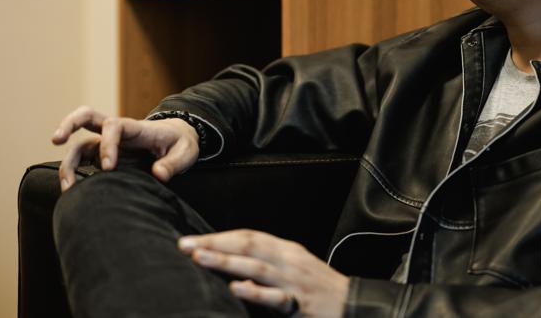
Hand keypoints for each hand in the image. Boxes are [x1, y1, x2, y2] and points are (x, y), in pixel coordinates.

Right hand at [51, 105, 198, 190]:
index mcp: (137, 128)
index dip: (108, 144)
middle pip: (87, 116)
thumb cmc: (180, 144)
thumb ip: (173, 163)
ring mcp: (109, 143)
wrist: (178, 139)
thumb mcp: (185, 152)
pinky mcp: (105, 155)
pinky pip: (84, 160)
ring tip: (66, 188)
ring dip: (68, 162)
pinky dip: (75, 173)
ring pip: (81, 144)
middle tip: (56, 139)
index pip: (115, 126)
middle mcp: (118, 132)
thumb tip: (158, 174)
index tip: (108, 168)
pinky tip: (72, 191)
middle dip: (70, 124)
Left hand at [178, 229, 348, 316]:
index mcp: (286, 250)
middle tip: (185, 244)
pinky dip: (255, 291)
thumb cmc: (320, 289)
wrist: (355, 304)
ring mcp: (294, 280)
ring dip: (226, 261)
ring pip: (256, 266)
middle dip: (214, 244)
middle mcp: (288, 260)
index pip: (248, 236)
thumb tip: (234, 262)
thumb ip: (268, 263)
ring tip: (200, 258)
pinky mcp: (300, 303)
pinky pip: (275, 296)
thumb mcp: (295, 268)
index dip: (219, 237)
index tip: (192, 240)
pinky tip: (236, 287)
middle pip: (248, 245)